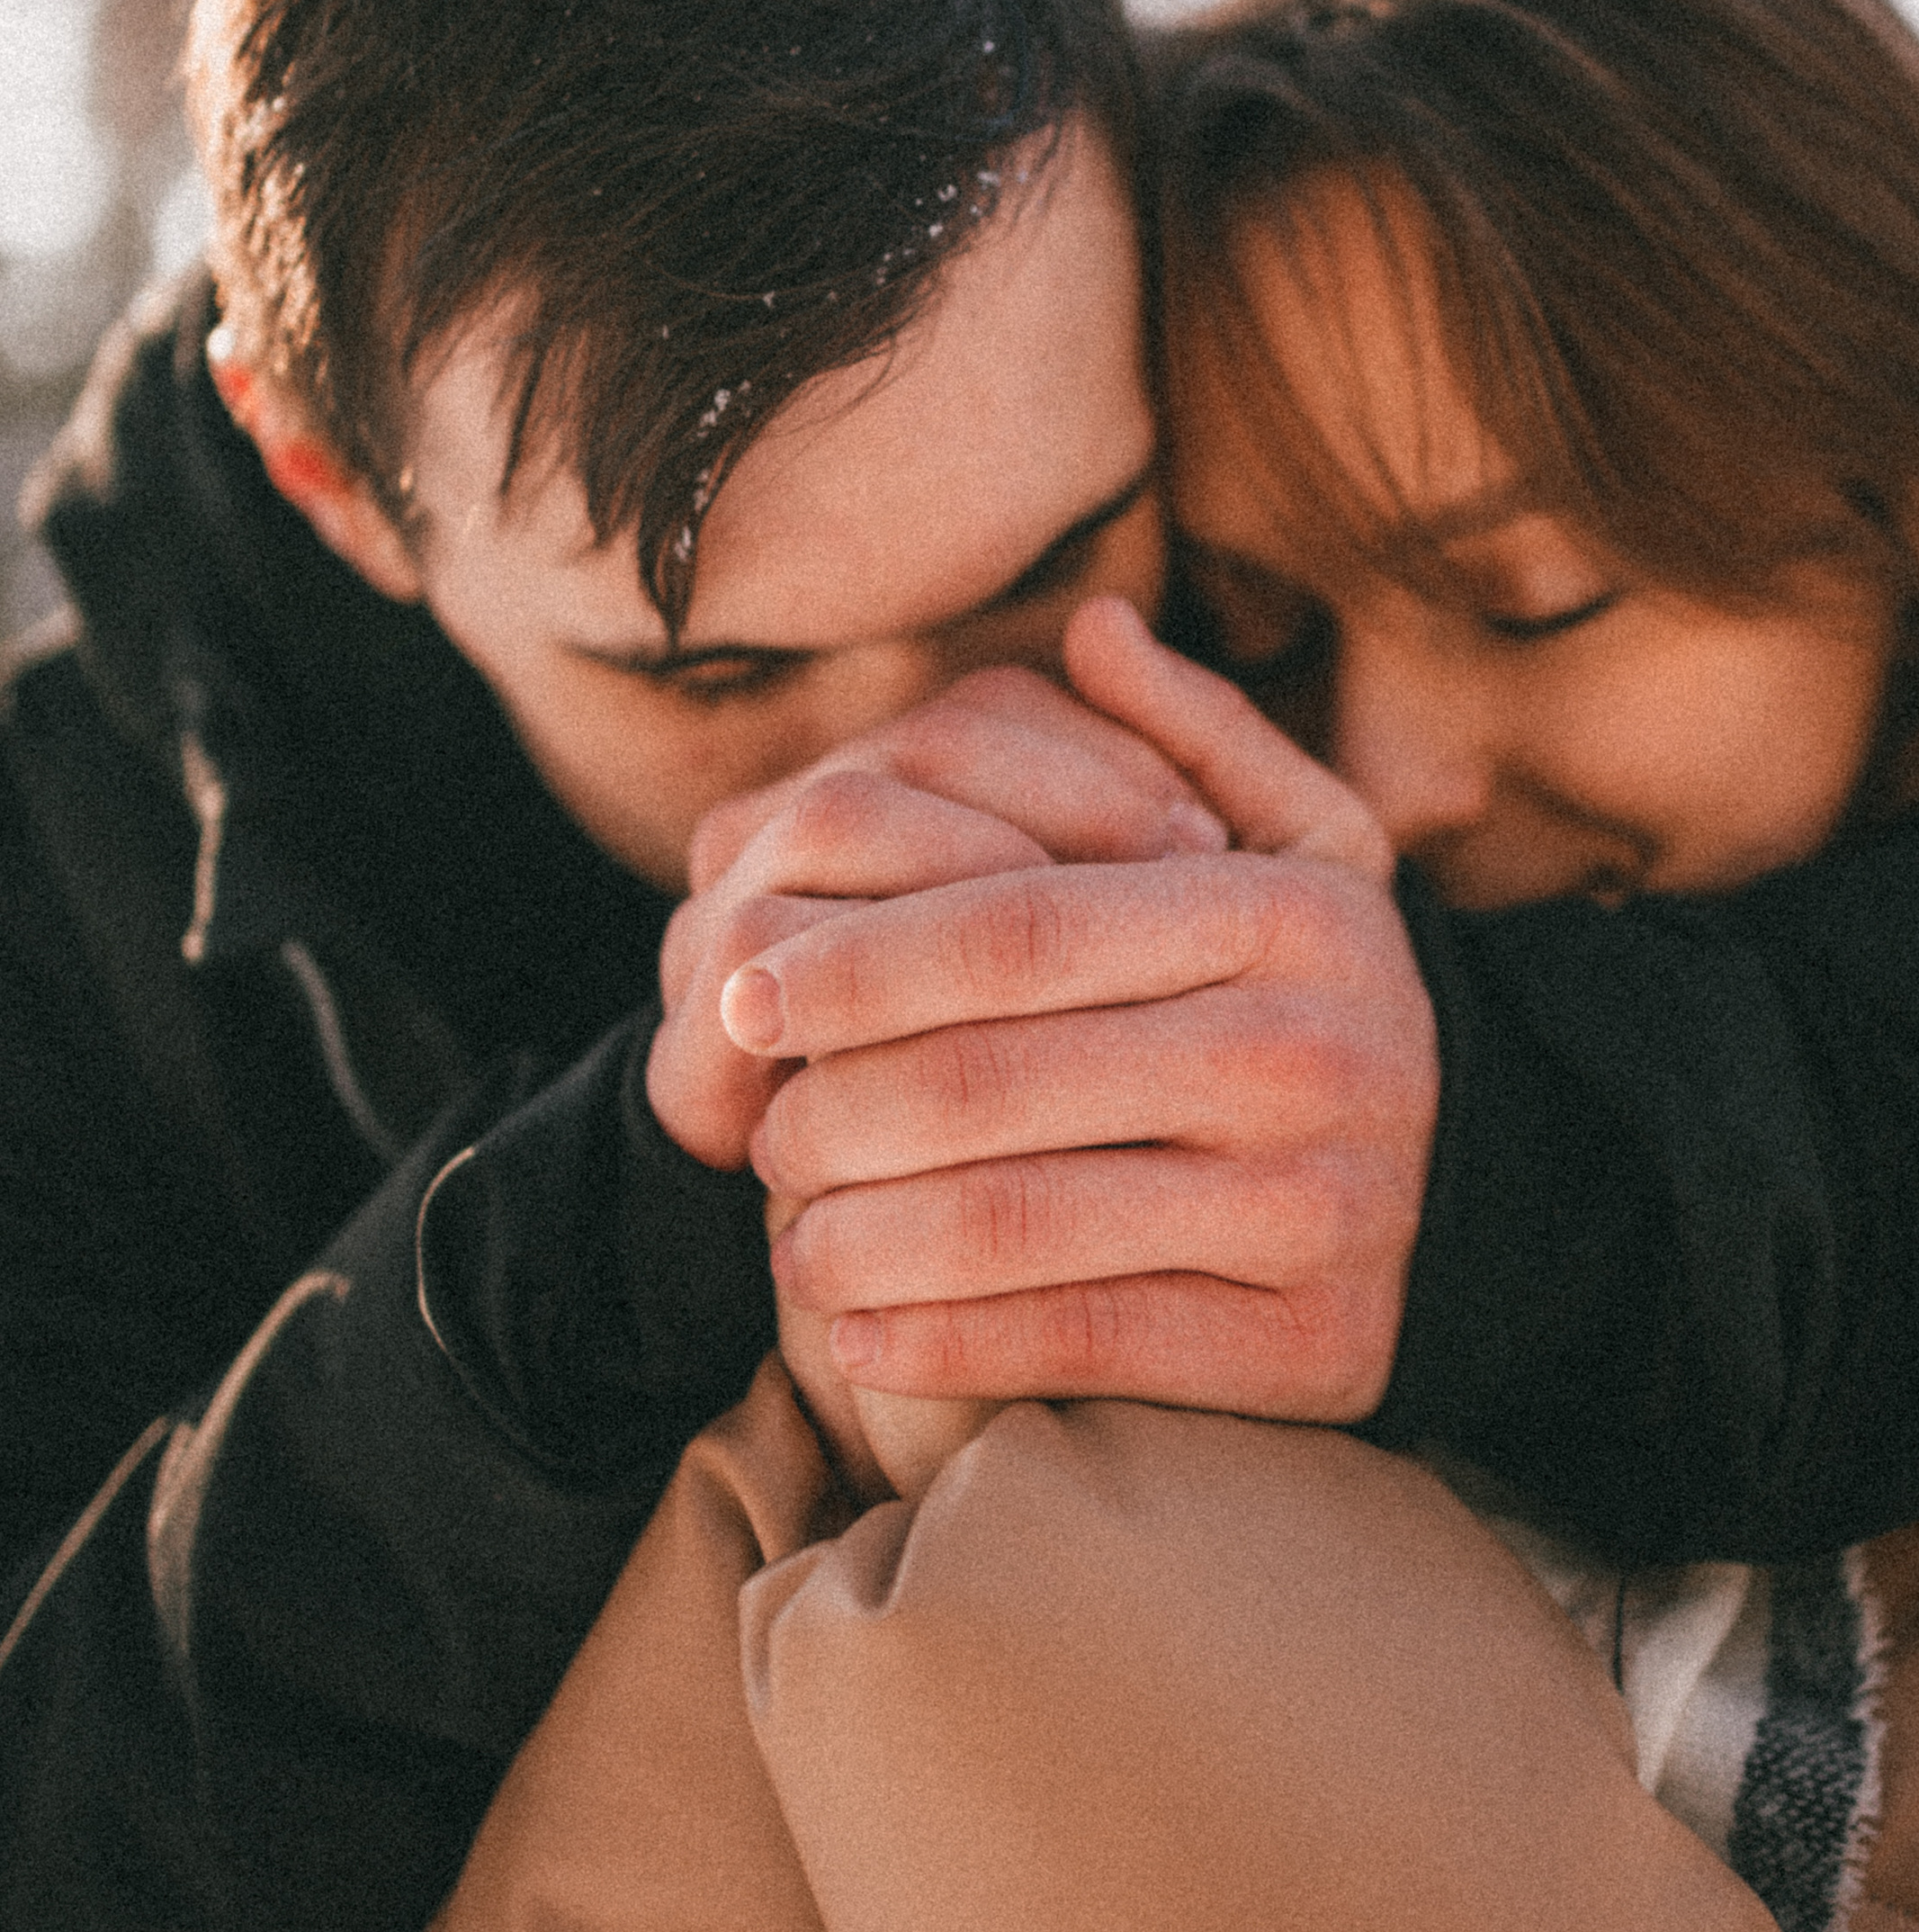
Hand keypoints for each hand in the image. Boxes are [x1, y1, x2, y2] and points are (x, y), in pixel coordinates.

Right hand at [646, 662, 1229, 1172]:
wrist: (955, 1313)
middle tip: (1181, 893)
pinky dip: (883, 1001)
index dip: (1101, 756)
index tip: (1214, 844)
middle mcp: (791, 836)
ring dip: (971, 887)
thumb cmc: (1085, 1107)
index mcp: (897, 795)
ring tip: (1106, 972)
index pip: (987, 709)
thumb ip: (1165, 780)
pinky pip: (762, 970)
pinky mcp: (692, 1055)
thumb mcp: (1159, 947)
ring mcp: (727, 935)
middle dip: (1052, 807)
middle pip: (905, 755)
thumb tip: (1103, 618)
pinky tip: (1000, 1057)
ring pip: (827, 832)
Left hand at [725, 602, 1437, 1424]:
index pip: (1020, 928)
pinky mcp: (1307, 1345)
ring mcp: (1316, 1207)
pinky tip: (855, 1335)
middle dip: (833, 1111)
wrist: (1487, 1201)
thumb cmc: (1324, 1003)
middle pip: (992, 1080)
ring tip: (791, 1237)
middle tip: (762, 1133)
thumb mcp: (1307, 849)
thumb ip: (1195, 737)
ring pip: (1016, 1220)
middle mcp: (1311, 1054)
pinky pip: (1079, 1342)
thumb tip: (1091, 625)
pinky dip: (938, 1344)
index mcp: (1287, 916)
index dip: (860, 961)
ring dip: (860, 1238)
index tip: (746, 988)